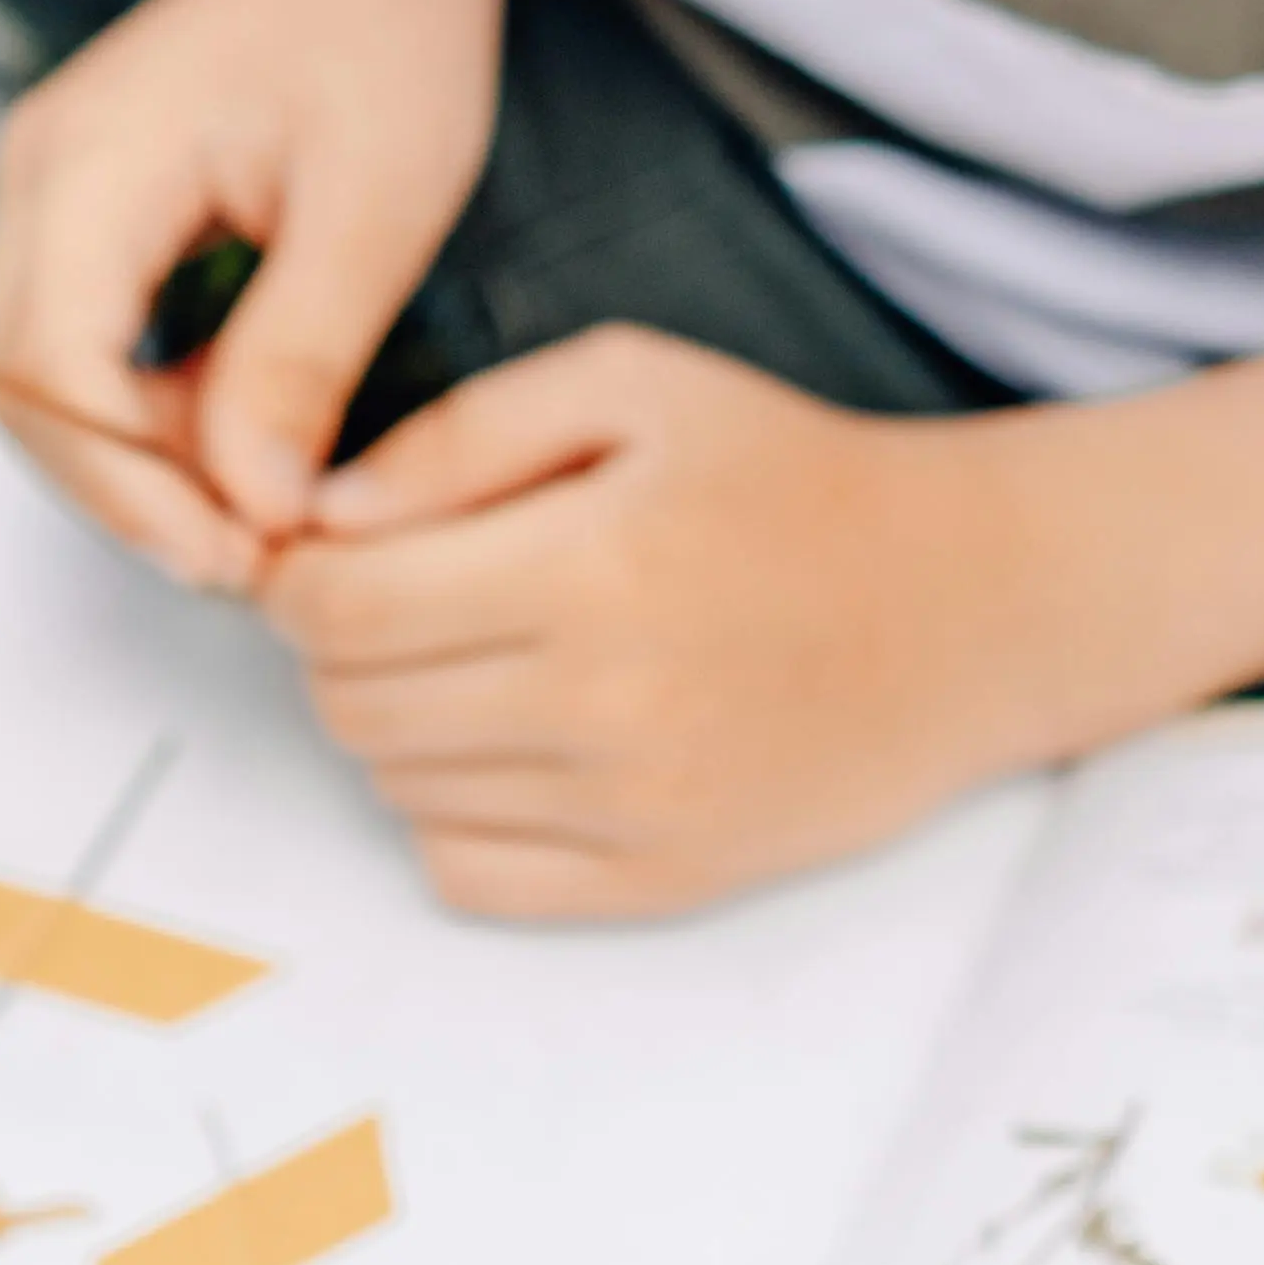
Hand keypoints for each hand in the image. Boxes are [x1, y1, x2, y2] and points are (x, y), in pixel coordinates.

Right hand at [0, 0, 504, 590]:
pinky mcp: (84, 213)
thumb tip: (254, 508)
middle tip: (261, 561)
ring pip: (47, 383)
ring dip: (143, 466)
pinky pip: (82, 348)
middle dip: (132, 497)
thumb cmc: (384, 29)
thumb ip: (302, 356)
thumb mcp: (376, 205)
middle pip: (26, 392)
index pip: (49, 374)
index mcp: (90, 159)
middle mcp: (37, 175)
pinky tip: (247, 443)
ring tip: (268, 510)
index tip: (244, 556)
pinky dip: (152, 418)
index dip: (131, 492)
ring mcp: (49, 192)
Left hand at [259, 328, 1055, 916]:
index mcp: (588, 566)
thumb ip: (464, 431)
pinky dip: (450, 814)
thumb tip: (325, 515)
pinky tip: (507, 744)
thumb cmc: (794, 477)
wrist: (970, 607)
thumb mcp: (636, 383)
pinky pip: (468, 873)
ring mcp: (632, 808)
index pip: (336, 609)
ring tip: (471, 659)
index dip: (293, 575)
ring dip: (397, 725)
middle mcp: (601, 704)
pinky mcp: (663, 881)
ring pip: (398, 791)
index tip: (324, 551)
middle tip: (396, 598)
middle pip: (349, 707)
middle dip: (336, 647)